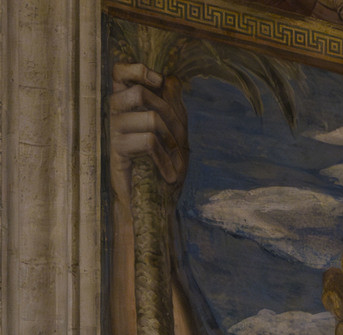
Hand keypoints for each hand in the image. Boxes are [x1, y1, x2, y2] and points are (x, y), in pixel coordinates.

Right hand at [109, 63, 188, 212]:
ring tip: (176, 162)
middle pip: (142, 93)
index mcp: (124, 102)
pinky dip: (166, 160)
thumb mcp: (174, 134)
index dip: (138, 70)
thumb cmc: (160, 168)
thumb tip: (172, 79)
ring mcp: (113, 130)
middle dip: (171, 117)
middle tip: (180, 142)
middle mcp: (114, 112)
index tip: (158, 82)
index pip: (120, 72)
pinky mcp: (116, 150)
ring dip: (172, 141)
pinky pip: (149, 142)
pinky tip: (169, 176)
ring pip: (150, 118)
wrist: (150, 205)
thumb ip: (172, 106)